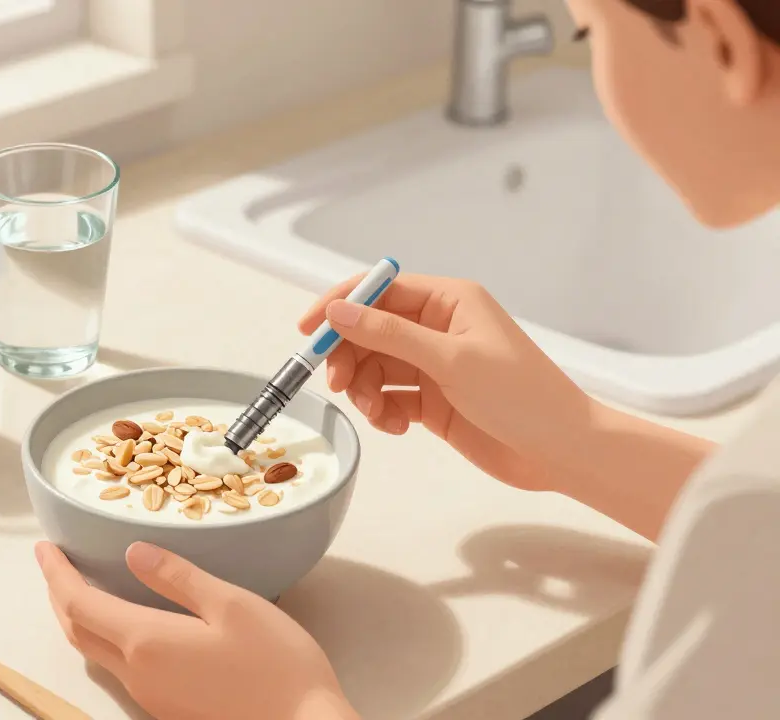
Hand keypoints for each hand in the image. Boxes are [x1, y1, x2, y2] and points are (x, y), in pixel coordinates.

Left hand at [36, 541, 358, 719]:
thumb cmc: (277, 666)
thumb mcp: (232, 605)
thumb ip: (178, 577)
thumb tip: (134, 553)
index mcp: (146, 642)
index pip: (79, 603)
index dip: (55, 573)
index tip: (44, 547)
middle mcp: (138, 674)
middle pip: (77, 632)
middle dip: (60, 595)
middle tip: (56, 564)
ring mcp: (151, 697)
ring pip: (96, 653)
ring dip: (81, 619)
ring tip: (82, 587)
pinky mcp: (169, 709)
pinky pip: (121, 669)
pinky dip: (106, 638)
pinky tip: (124, 624)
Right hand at [299, 273, 595, 490]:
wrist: (562, 451)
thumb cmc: (521, 396)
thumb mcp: (450, 360)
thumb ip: (389, 335)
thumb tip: (338, 311)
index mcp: (448, 302)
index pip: (379, 291)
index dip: (340, 306)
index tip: (307, 331)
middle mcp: (438, 328)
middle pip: (370, 332)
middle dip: (349, 357)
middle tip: (339, 386)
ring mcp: (435, 365)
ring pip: (376, 368)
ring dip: (365, 390)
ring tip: (378, 414)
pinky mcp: (434, 401)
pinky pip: (390, 397)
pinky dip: (384, 411)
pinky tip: (397, 427)